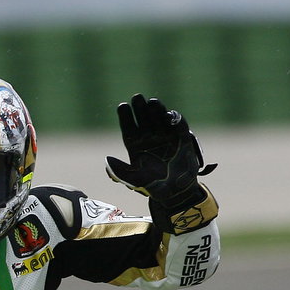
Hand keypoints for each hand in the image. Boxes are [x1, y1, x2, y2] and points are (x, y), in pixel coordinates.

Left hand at [105, 94, 215, 223]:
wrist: (176, 191)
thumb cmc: (153, 186)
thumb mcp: (134, 179)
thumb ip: (120, 171)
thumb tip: (107, 160)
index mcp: (136, 145)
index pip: (129, 127)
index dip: (125, 117)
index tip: (122, 106)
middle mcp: (150, 138)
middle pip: (143, 119)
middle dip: (140, 108)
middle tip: (137, 98)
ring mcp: (165, 135)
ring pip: (159, 118)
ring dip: (156, 109)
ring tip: (152, 102)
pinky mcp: (181, 137)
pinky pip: (178, 124)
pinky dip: (175, 118)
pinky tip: (170, 115)